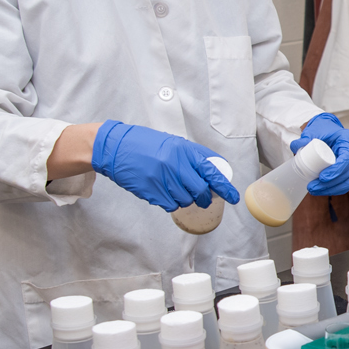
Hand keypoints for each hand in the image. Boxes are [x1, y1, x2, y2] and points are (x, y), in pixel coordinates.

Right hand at [91, 121, 240, 211]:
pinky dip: (172, 203)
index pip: (211, 171)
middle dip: (205, 198)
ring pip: (186, 200)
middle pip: (200, 190)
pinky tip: (165, 193)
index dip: (224, 187)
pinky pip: (170, 205)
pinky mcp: (151, 191)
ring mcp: (162, 179)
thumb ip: (192, 156)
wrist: (116, 148)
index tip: (233, 196)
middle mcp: (175, 165)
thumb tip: (212, 170)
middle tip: (204, 199)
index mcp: (183, 150)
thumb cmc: (144, 144)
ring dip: (186, 200)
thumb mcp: (172, 143)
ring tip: (177, 191)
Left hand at [289, 113, 348, 195]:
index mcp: (348, 139)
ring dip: (331, 189)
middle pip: (348, 173)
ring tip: (313, 190)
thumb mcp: (314, 131)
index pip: (347, 159)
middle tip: (312, 187)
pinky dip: (334, 189)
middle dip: (331, 184)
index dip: (336, 171)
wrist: (329, 131)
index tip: (321, 177)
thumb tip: (295, 146)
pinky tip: (321, 191)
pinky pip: (345, 184)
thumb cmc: (323, 130)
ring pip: (348, 182)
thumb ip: (304, 138)